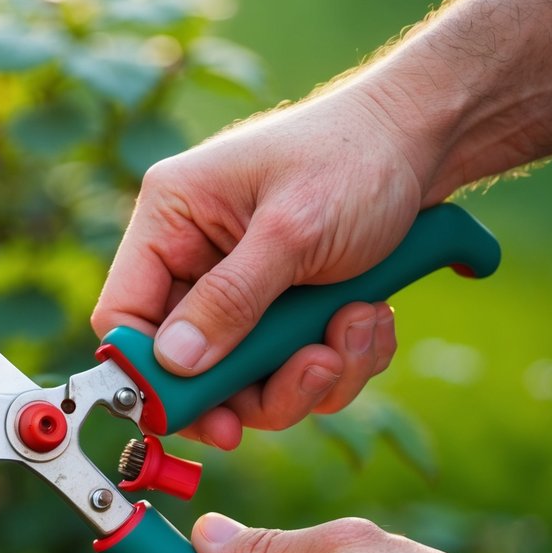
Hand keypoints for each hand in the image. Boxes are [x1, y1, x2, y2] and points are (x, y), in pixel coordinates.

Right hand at [92, 87, 416, 448]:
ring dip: (310, 374)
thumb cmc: (357, 157)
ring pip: (248, 378)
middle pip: (190, 363)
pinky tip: (370, 316)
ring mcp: (240, 288)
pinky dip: (340, 359)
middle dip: (257, 384)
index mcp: (171, 219)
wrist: (427, 140)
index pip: (124, 314)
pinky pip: (292, 368)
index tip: (200, 412)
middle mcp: (195, 258)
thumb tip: (174, 363)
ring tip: (359, 325)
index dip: (149, 372)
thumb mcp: (293, 230)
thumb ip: (230, 299)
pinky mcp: (282, 310)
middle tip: (311, 376)